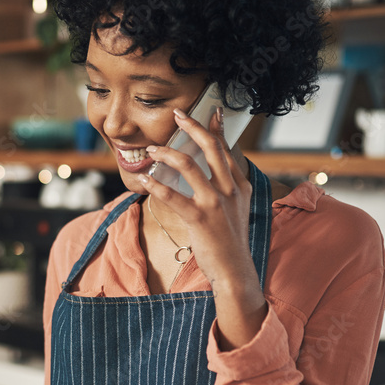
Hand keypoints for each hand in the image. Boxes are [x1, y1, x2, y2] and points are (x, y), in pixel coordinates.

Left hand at [141, 107, 254, 292]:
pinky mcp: (199, 218)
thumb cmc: (231, 244)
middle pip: (210, 147)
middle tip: (177, 115)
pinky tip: (145, 181)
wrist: (235, 271)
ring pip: (189, 165)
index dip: (216, 129)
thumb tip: (215, 178)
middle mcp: (230, 189)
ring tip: (152, 150)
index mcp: (240, 186)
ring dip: (166, 153)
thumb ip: (228, 192)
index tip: (209, 113)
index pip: (227, 150)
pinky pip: (173, 195)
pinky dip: (156, 185)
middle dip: (192, 127)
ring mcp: (215, 202)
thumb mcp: (236, 212)